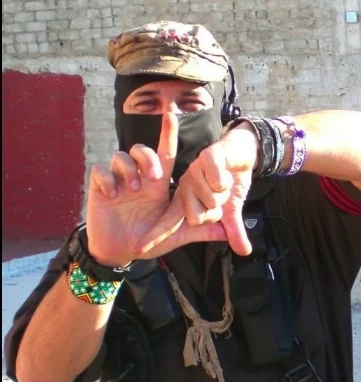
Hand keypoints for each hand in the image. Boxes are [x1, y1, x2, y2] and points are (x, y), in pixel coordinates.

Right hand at [86, 112, 226, 266]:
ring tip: (132, 190)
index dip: (167, 134)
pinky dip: (106, 179)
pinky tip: (111, 195)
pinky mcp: (100, 188)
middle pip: (140, 150)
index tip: (171, 115)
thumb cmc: (149, 240)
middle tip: (155, 177)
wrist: (120, 252)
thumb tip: (226, 232)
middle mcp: (139, 179)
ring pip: (120, 156)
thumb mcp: (176, 236)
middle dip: (147, 157)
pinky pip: (99, 170)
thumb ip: (200, 231)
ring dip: (128, 169)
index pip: (164, 154)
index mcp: (157, 186)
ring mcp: (118, 182)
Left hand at [137, 121, 258, 255]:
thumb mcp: (230, 210)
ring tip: (225, 183)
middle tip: (221, 198)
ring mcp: (196, 171)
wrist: (244, 154)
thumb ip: (232, 229)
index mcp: (186, 199)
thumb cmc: (231, 183)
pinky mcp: (209, 156)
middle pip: (197, 218)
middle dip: (215, 212)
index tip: (138, 249)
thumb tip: (244, 252)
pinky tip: (228, 173)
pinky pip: (218, 182)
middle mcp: (186, 186)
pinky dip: (227, 181)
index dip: (157, 235)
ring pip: (211, 201)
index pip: (170, 222)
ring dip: (223, 196)